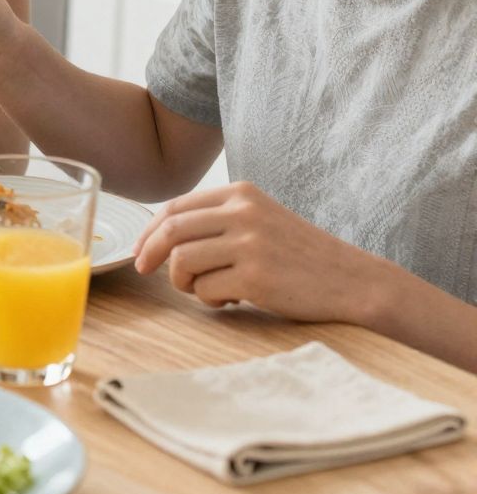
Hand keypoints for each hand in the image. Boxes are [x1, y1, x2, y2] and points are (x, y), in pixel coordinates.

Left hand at [134, 182, 383, 322]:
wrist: (353, 281)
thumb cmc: (299, 255)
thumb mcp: (259, 221)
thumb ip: (216, 221)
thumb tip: (157, 237)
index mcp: (241, 194)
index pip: (174, 207)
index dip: (149, 232)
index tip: (140, 252)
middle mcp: (243, 212)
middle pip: (170, 231)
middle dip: (150, 254)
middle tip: (146, 271)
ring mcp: (250, 244)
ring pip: (182, 262)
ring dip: (183, 282)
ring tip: (208, 289)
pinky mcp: (256, 277)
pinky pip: (206, 290)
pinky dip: (210, 300)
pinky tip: (234, 300)